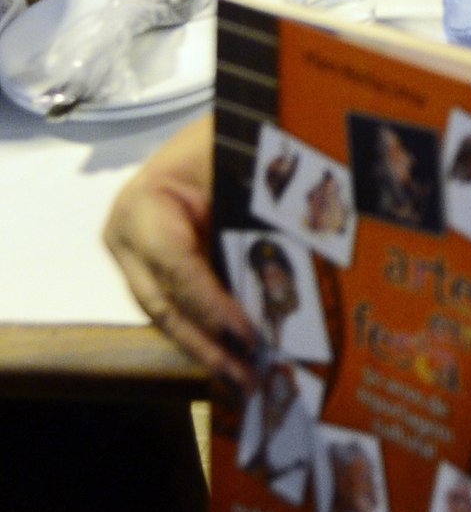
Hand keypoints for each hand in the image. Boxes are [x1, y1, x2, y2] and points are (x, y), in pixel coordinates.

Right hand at [103, 114, 258, 389]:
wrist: (215, 128)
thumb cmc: (225, 135)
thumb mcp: (236, 155)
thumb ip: (255, 197)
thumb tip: (300, 242)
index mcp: (143, 203)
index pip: (174, 264)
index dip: (209, 303)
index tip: (247, 334)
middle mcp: (130, 238)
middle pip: (165, 304)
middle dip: (207, 345)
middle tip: (247, 376)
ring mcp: (138, 260)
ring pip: (171, 317)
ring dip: (210, 351)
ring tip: (247, 383)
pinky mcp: (157, 274)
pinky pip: (183, 310)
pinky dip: (211, 336)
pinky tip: (239, 361)